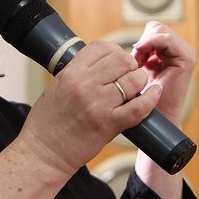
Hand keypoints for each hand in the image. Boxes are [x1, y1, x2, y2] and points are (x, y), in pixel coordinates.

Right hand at [17, 41, 161, 175]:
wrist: (43, 152)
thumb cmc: (47, 123)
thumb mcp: (57, 87)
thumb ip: (77, 74)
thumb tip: (99, 64)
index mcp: (71, 72)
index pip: (102, 47)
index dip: (116, 50)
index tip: (118, 60)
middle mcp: (85, 84)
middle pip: (122, 60)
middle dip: (131, 65)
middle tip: (130, 75)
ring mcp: (98, 103)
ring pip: (133, 80)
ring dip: (140, 81)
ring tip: (137, 88)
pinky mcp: (108, 124)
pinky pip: (139, 107)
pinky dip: (150, 99)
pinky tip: (154, 93)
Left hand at [132, 22, 195, 121]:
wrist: (152, 118)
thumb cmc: (141, 98)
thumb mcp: (137, 70)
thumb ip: (138, 54)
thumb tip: (125, 43)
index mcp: (171, 52)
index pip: (152, 30)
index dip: (140, 41)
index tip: (132, 59)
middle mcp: (181, 51)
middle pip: (155, 28)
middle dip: (142, 43)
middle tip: (135, 62)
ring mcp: (185, 53)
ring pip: (158, 30)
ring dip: (144, 45)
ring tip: (139, 64)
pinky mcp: (186, 59)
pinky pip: (165, 38)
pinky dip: (150, 44)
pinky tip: (142, 58)